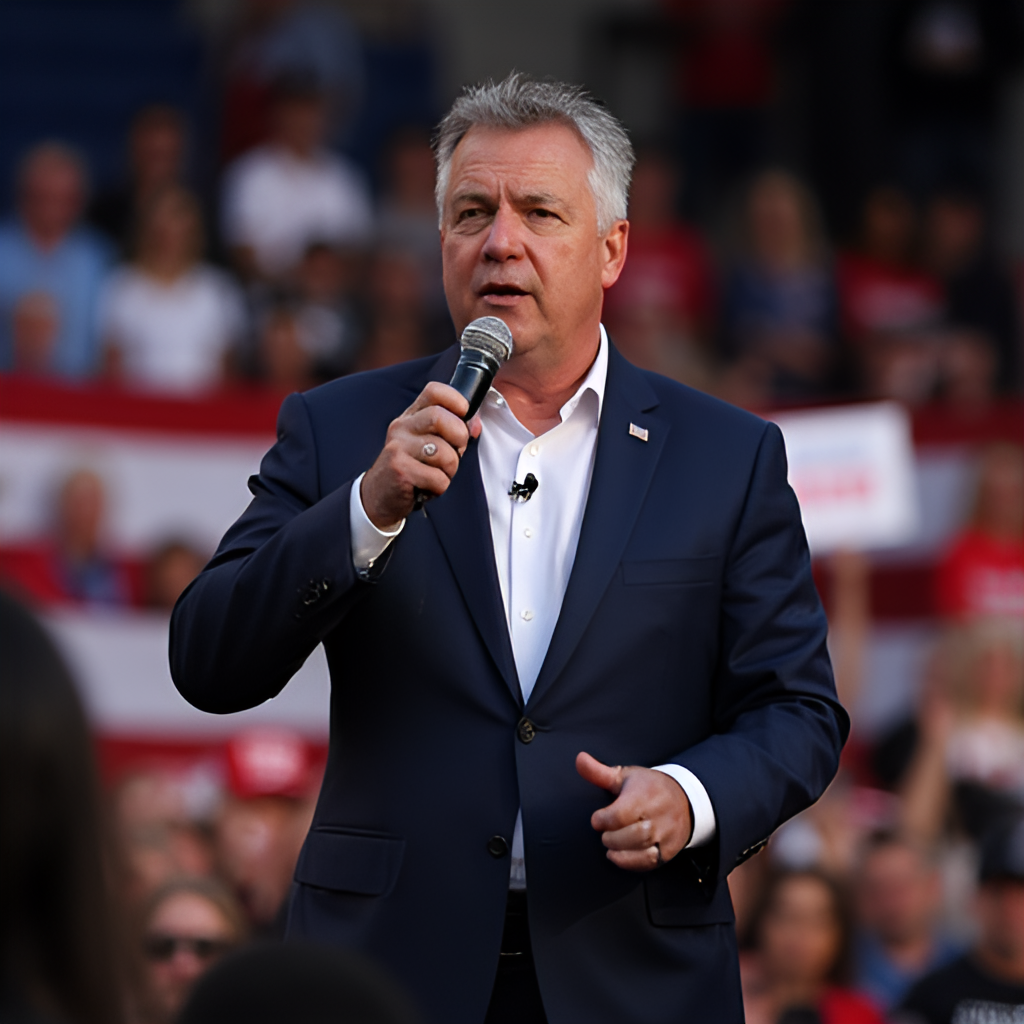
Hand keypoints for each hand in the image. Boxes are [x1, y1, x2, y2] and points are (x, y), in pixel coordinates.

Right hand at [360, 382, 481, 528]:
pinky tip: (426, 486)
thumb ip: (452, 431)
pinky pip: (438, 479)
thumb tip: (475, 425)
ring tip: (436, 473)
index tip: (463, 415)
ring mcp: (398, 448)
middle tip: (455, 452)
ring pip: (444, 453)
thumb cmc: (412, 468)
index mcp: (411, 416)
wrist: (380, 495)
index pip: (434, 391)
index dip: (456, 400)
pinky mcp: (400, 470)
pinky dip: (440, 487)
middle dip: (458, 438)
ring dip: (450, 469)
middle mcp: (402, 428)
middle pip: (439, 417)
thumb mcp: (428, 443)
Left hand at [576, 752, 691, 870]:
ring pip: (642, 849)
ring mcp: (665, 834)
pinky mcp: (668, 849)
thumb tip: (580, 759)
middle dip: (611, 837)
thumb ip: (599, 772)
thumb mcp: (625, 776)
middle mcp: (658, 815)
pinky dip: (631, 863)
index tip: (597, 819)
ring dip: (619, 850)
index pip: (621, 814)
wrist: (685, 799)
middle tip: (604, 833)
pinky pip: (651, 861)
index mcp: (645, 795)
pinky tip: (619, 856)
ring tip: (610, 844)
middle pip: (633, 834)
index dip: (603, 820)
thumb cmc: (650, 787)